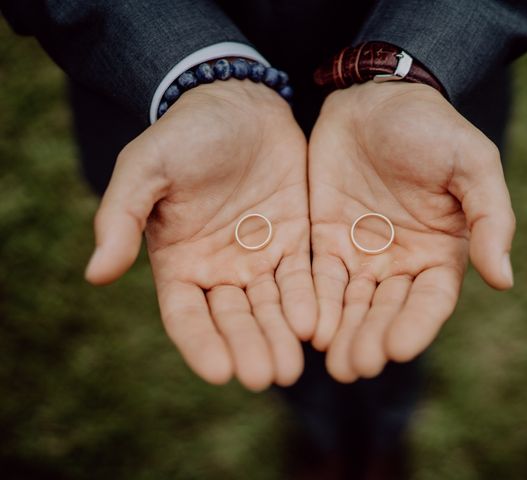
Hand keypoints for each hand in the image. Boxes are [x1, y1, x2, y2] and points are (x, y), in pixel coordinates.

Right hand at [85, 81, 315, 390]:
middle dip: (249, 347)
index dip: (201, 343)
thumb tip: (95, 275)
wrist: (238, 104)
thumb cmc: (185, 135)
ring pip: (270, 307)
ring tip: (292, 366)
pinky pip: (302, 277)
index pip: (186, 315)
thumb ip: (121, 218)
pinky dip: (308, 301)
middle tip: (265, 376)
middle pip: (233, 319)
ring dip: (281, 336)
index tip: (220, 371)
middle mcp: (219, 268)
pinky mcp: (295, 239)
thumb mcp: (145, 168)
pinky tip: (318, 324)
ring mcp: (259, 257)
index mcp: (179, 261)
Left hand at [309, 82, 514, 381]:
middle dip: (372, 338)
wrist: (376, 97)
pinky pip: (319, 276)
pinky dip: (314, 302)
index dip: (416, 324)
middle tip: (355, 366)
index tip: (399, 348)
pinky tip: (306, 326)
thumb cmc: (431, 127)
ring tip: (332, 361)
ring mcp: (362, 252)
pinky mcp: (326, 239)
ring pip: (352, 303)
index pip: (431, 299)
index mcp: (441, 250)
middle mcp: (401, 260)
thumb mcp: (472, 164)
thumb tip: (503, 279)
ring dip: (343, 332)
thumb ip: (491, 218)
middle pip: (387, 310)